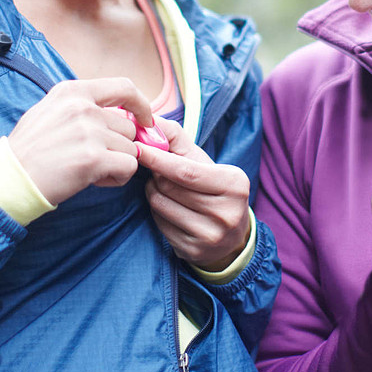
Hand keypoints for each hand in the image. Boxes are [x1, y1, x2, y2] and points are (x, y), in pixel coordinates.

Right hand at [0, 78, 153, 205]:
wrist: (10, 177)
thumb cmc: (29, 149)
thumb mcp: (50, 110)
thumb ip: (83, 107)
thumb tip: (122, 114)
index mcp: (72, 91)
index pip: (124, 87)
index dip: (141, 105)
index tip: (145, 120)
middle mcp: (83, 107)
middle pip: (127, 126)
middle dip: (118, 146)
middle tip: (94, 159)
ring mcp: (89, 131)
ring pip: (130, 148)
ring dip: (116, 163)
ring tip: (89, 170)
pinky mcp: (94, 158)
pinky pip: (129, 166)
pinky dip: (118, 177)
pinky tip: (96, 180)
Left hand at [136, 116, 251, 272]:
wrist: (231, 237)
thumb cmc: (213, 190)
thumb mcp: (205, 163)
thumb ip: (178, 140)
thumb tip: (150, 121)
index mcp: (234, 185)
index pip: (186, 171)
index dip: (158, 159)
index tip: (137, 147)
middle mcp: (226, 213)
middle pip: (170, 187)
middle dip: (156, 175)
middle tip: (157, 172)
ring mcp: (210, 236)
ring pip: (161, 205)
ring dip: (153, 193)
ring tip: (163, 189)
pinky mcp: (194, 251)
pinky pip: (160, 224)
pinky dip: (157, 212)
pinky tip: (168, 208)